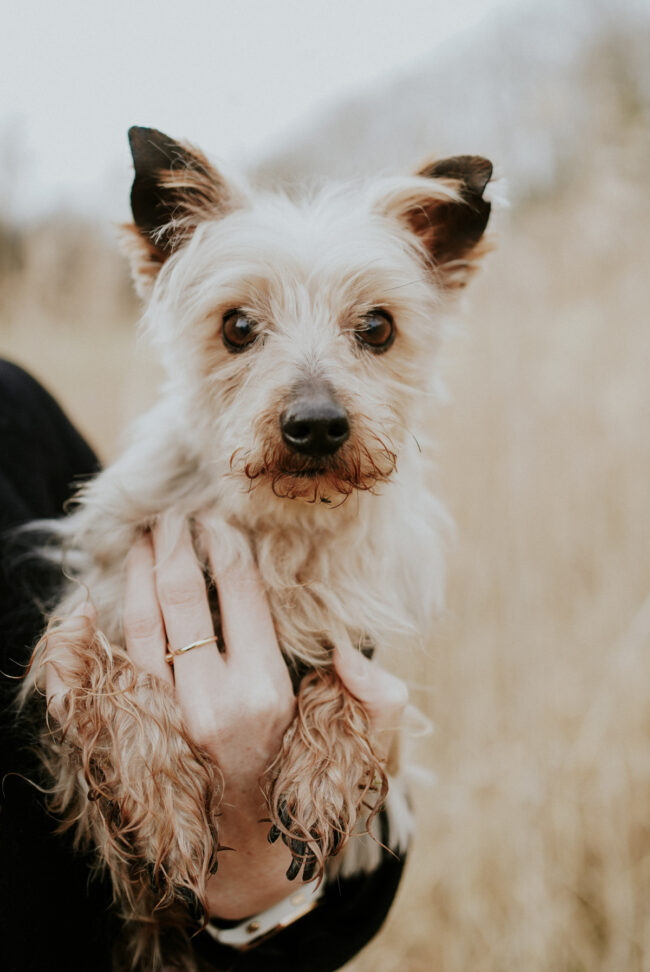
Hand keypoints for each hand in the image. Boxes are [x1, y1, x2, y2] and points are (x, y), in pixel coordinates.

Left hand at [44, 520, 408, 921]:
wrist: (246, 866)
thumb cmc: (306, 796)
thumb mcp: (364, 752)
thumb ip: (377, 696)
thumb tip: (349, 650)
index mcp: (265, 693)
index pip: (240, 595)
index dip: (226, 547)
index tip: (219, 521)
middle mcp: (209, 702)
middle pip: (182, 599)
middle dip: (173, 546)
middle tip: (171, 514)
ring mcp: (165, 720)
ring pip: (141, 626)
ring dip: (136, 574)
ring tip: (139, 539)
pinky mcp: (138, 736)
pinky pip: (117, 665)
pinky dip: (109, 624)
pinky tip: (108, 596)